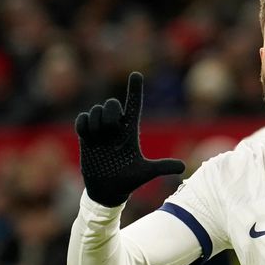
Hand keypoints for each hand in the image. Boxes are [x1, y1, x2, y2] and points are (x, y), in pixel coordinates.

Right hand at [75, 72, 185, 206]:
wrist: (107, 190)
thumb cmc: (128, 180)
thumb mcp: (145, 172)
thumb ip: (162, 167)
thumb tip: (182, 166)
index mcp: (130, 131)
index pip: (133, 105)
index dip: (135, 90)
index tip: (136, 75)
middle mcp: (116, 127)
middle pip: (112, 104)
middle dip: (110, 113)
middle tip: (110, 130)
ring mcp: (100, 130)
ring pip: (96, 110)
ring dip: (97, 124)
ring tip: (99, 140)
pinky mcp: (86, 135)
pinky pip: (82, 119)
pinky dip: (84, 126)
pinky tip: (88, 138)